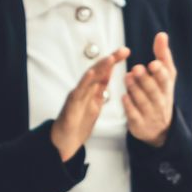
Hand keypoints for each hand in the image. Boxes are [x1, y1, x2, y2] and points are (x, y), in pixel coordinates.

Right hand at [52, 47, 127, 161]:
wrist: (65, 140)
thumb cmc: (78, 124)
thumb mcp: (95, 104)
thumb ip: (100, 90)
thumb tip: (108, 76)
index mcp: (92, 90)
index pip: (104, 72)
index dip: (114, 61)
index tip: (126, 51)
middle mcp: (84, 89)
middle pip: (98, 70)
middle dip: (111, 59)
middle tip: (123, 51)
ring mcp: (77, 95)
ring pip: (89, 78)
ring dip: (100, 67)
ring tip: (111, 58)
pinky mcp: (71, 104)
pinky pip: (78, 91)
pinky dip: (85, 81)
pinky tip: (91, 73)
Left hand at [123, 32, 177, 146]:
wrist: (160, 128)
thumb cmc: (160, 95)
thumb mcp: (165, 76)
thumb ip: (163, 56)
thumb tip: (161, 35)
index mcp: (167, 88)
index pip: (166, 80)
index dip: (160, 72)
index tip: (153, 64)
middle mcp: (160, 101)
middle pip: (154, 90)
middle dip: (145, 79)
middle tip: (136, 68)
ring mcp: (150, 114)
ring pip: (143, 101)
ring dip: (135, 89)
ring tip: (127, 77)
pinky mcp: (139, 124)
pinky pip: (134, 115)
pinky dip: (129, 106)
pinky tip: (124, 97)